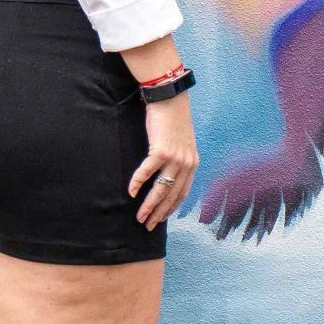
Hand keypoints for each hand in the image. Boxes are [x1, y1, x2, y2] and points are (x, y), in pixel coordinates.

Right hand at [129, 93, 198, 227]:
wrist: (170, 98)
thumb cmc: (173, 118)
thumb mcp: (182, 141)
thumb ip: (179, 157)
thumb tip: (168, 172)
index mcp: (192, 163)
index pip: (182, 193)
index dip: (171, 208)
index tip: (161, 219)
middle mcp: (186, 163)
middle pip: (171, 195)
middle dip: (159, 213)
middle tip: (147, 226)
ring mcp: (175, 157)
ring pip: (160, 188)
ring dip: (148, 205)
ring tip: (139, 217)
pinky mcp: (161, 150)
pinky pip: (147, 171)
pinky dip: (138, 183)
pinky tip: (130, 192)